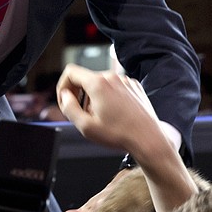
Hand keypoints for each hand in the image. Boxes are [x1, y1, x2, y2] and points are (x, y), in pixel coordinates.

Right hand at [58, 64, 197, 211]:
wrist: (148, 139)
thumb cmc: (119, 134)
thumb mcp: (85, 126)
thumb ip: (68, 108)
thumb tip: (65, 95)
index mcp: (98, 83)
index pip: (70, 72)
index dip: (62, 86)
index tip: (65, 101)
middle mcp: (111, 77)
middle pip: (85, 79)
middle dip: (79, 95)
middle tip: (83, 115)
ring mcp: (124, 80)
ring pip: (100, 84)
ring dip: (94, 98)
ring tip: (101, 117)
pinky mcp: (134, 86)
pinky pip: (114, 87)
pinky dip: (109, 97)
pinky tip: (115, 114)